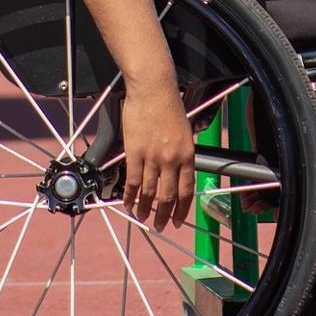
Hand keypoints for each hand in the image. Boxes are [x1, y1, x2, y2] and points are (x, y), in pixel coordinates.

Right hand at [120, 82, 195, 231]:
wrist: (153, 90)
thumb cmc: (169, 106)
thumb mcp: (185, 132)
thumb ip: (181, 153)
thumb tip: (176, 172)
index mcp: (187, 155)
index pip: (186, 190)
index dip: (181, 209)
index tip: (177, 220)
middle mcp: (172, 160)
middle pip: (167, 196)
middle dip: (163, 215)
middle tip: (160, 226)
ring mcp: (153, 157)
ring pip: (149, 192)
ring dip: (145, 208)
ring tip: (142, 218)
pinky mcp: (134, 152)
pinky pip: (133, 180)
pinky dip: (131, 195)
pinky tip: (129, 203)